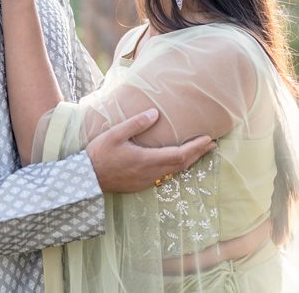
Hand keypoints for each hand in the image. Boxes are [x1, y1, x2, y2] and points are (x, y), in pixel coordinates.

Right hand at [86, 109, 216, 192]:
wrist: (87, 179)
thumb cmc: (99, 154)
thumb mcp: (115, 134)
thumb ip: (136, 124)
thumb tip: (155, 113)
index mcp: (147, 160)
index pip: (179, 155)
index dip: (196, 148)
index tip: (208, 139)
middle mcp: (151, 173)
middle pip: (181, 165)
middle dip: (198, 154)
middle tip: (211, 144)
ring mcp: (147, 181)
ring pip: (174, 172)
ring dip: (189, 161)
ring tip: (199, 151)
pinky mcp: (141, 184)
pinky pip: (166, 176)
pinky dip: (177, 167)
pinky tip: (177, 161)